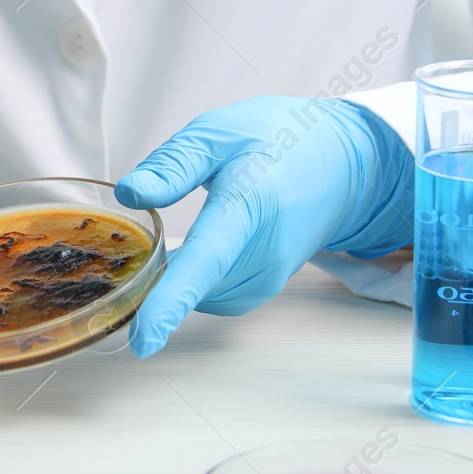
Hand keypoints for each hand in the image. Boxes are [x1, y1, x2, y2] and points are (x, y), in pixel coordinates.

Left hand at [115, 96, 413, 355]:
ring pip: (201, 295)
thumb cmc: (278, 139)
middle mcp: (265, 253)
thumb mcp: (219, 133)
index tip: (145, 340)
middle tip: (147, 232)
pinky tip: (201, 247)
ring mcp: (271, 275)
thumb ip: (175, 164)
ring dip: (177, 276)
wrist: (344, 161)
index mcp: (248, 206)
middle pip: (194, 285)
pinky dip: (196, 280)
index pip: (206, 261)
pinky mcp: (268, 286)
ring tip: (187, 228)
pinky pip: (215, 296)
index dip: (172, 302)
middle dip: (155, 275)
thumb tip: (128, 193)